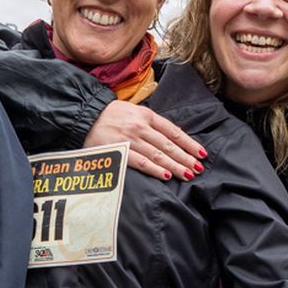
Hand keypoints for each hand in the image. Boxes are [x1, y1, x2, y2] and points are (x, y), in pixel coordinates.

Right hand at [85, 99, 205, 180]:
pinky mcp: (119, 151)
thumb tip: (177, 134)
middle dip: (186, 158)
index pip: (174, 132)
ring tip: (189, 174)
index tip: (202, 154)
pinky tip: (167, 175)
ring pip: (158, 155)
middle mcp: (140, 127)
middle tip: (199, 168)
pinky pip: (141, 162)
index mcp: (147, 115)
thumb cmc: (112, 115)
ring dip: (175, 166)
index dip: (189, 144)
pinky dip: (155, 170)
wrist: (85, 115)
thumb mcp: (135, 112)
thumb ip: (155, 123)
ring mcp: (130, 139)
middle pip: (168, 145)